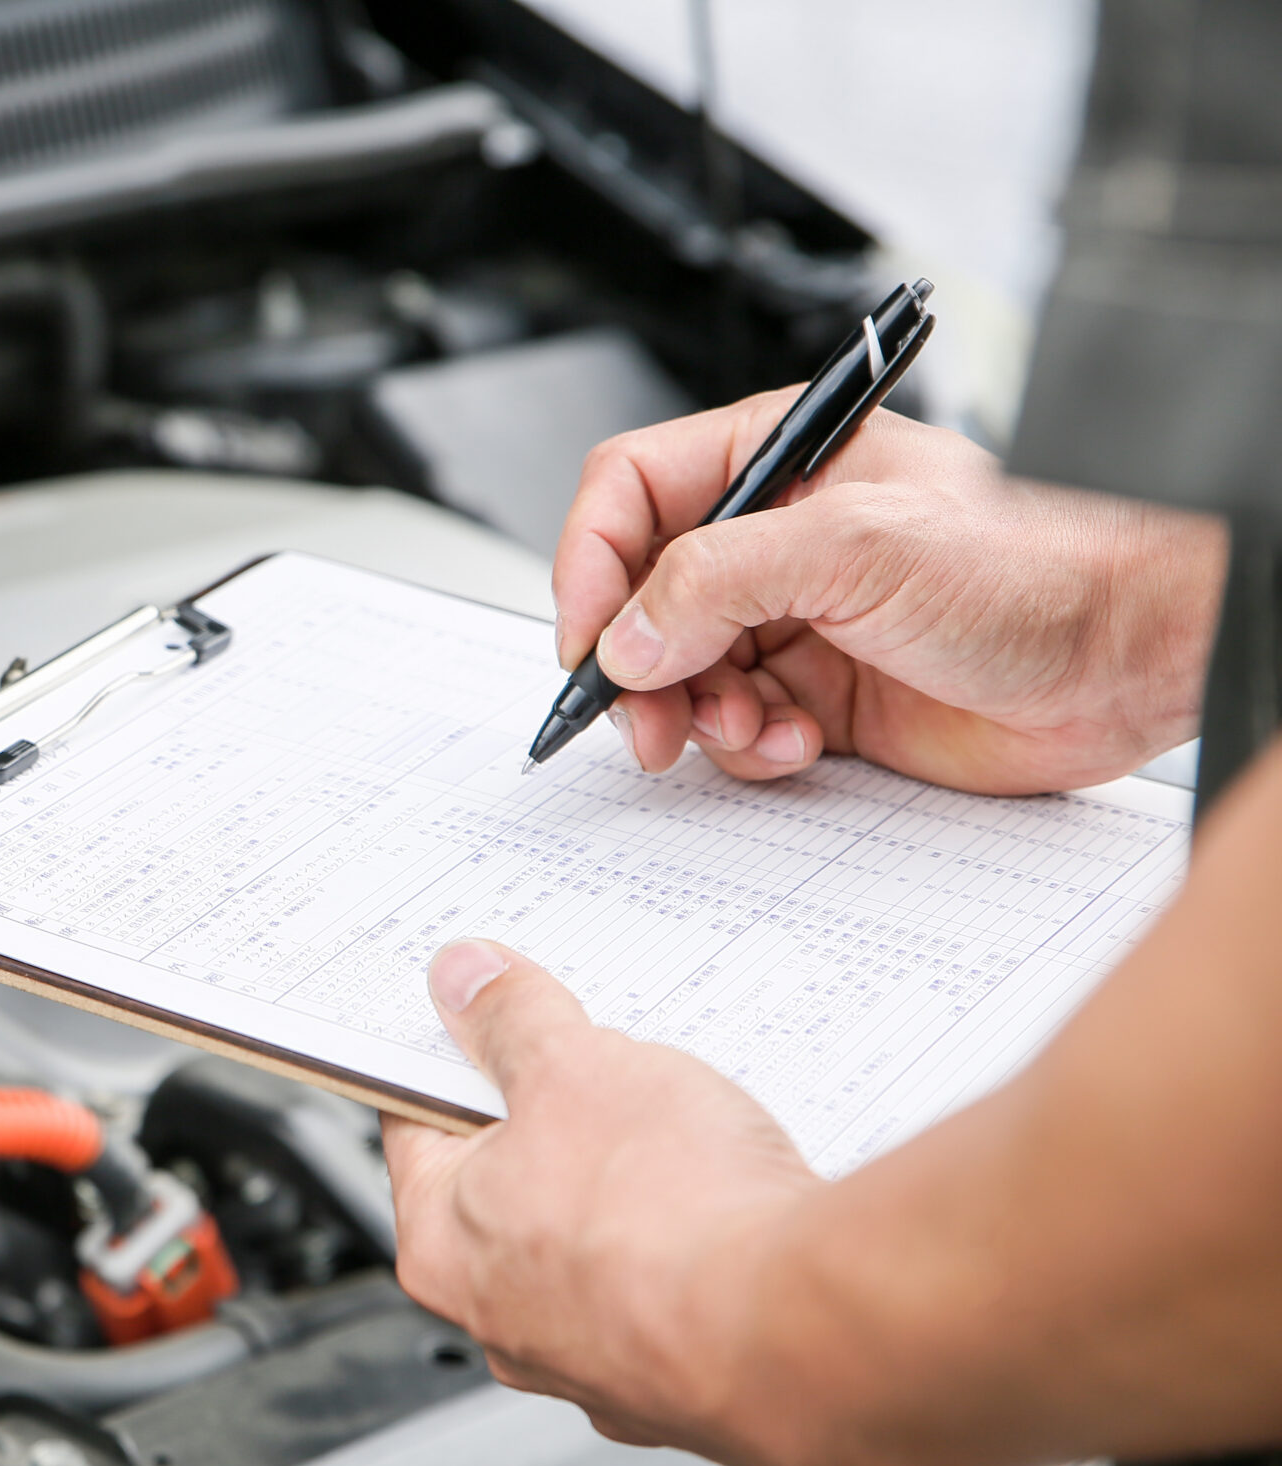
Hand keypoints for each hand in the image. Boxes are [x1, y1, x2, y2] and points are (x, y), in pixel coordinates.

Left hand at [384, 940, 824, 1465]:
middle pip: (510, 1187)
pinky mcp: (678, 1383)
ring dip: (634, 1190)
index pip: (418, 1126)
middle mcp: (503, 1320)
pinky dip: (694, 1250)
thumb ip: (512, 1020)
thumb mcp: (575, 1067)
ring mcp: (593, 1363)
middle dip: (559, 1124)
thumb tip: (467, 982)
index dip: (454, 1060)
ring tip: (685, 1142)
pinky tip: (732, 1211)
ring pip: (597, 1243)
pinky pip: (672, 1291)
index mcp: (441, 1242)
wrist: (803, 1331)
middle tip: (605, 1076)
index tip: (484, 1026)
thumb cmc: (671, 1216)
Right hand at [555, 392, 1227, 793]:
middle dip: (636, 666)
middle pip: (641, 600)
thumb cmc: (1037, 562)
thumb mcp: (855, 545)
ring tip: (745, 727)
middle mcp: (777, 540)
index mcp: (776, 464)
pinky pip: (738, 729)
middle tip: (648, 719)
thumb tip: (626, 635)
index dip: (591, 565)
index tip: (587, 639)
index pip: (630, 494)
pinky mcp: (821, 697)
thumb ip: (719, 580)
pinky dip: (748, 749)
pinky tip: (794, 743)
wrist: (1131, 654)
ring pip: (680, 675)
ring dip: (697, 715)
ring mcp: (797, 621)